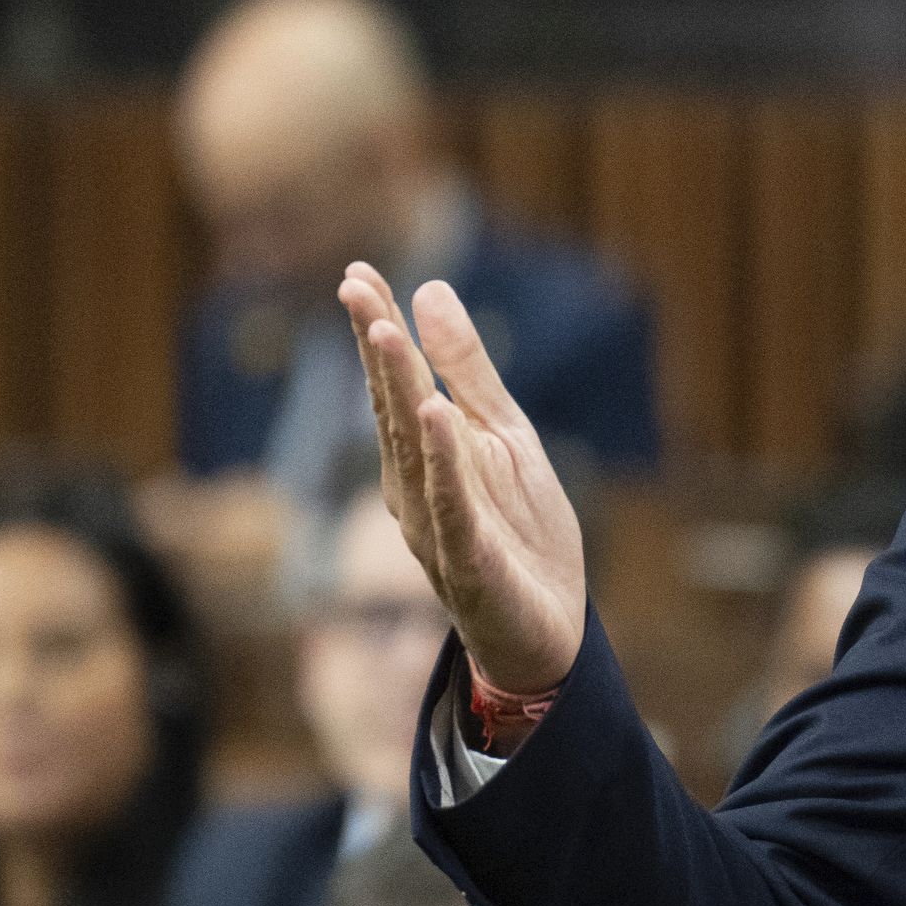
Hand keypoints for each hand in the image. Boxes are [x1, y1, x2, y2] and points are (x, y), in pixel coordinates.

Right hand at [340, 262, 587, 697]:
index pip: (395, 383)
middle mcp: (415, 488)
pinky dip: (443, 463)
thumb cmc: (520, 534)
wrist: (549, 632)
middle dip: (376, 349)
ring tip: (387, 333)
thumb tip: (431, 290)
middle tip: (356, 288)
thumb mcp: (507, 438)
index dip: (377, 329)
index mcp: (424, 455)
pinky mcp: (469, 563)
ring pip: (412, 451)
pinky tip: (436, 417)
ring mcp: (436, 526)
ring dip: (398, 392)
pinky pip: (452, 507)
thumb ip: (471, 372)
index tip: (357, 273)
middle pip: (394, 408)